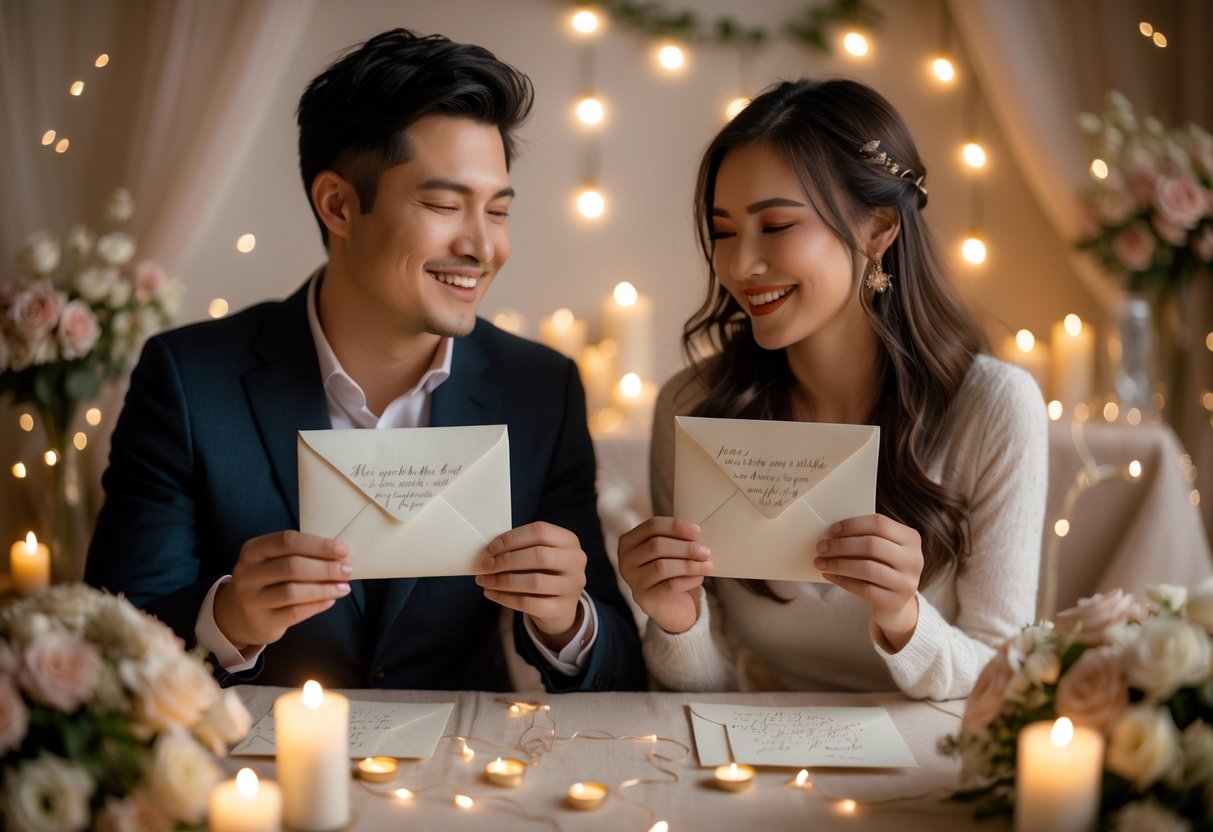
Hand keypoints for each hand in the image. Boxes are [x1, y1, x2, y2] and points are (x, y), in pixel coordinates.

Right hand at [214, 530, 351, 651]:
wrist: (236, 616)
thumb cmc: (266, 581)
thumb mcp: (272, 562)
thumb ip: (299, 555)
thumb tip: (340, 556)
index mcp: (253, 550)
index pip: (287, 541)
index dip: (318, 545)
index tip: (344, 550)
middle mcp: (247, 573)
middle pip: (292, 566)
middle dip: (325, 568)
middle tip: (348, 570)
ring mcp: (250, 599)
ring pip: (293, 591)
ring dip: (324, 588)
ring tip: (344, 587)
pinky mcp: (260, 622)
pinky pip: (294, 613)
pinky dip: (316, 605)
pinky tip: (331, 600)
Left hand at [477, 522, 586, 649]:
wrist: (560, 607)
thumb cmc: (543, 573)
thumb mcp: (540, 555)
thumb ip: (520, 549)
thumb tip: (488, 553)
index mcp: (569, 541)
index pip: (540, 531)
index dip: (513, 538)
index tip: (492, 548)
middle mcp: (575, 561)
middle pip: (538, 556)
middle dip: (506, 560)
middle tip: (485, 566)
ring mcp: (571, 586)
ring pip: (534, 582)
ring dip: (503, 581)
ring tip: (484, 580)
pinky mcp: (561, 609)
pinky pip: (528, 603)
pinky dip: (505, 598)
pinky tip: (491, 593)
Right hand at [617, 517, 711, 634]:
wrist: (671, 605)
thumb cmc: (671, 571)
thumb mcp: (670, 551)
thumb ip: (676, 538)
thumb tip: (696, 532)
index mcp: (629, 541)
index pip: (652, 526)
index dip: (676, 526)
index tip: (697, 530)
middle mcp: (626, 560)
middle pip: (656, 545)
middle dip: (685, 547)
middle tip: (705, 551)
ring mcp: (633, 581)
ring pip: (662, 566)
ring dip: (688, 564)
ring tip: (707, 564)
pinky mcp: (644, 599)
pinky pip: (669, 585)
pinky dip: (688, 580)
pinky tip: (700, 577)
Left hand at [814, 514, 922, 650]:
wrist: (895, 602)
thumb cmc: (882, 567)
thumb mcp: (882, 549)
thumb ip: (864, 537)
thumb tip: (831, 533)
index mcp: (911, 538)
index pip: (880, 524)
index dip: (853, 525)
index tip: (832, 530)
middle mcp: (914, 559)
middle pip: (872, 545)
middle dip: (841, 545)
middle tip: (821, 547)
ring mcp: (907, 582)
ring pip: (867, 568)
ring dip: (838, 564)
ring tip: (820, 562)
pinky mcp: (895, 602)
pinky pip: (863, 589)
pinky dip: (842, 580)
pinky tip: (829, 575)